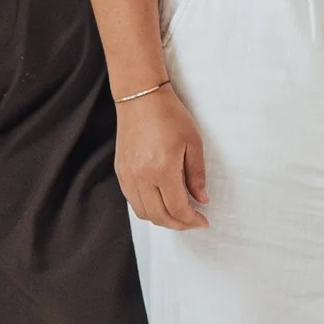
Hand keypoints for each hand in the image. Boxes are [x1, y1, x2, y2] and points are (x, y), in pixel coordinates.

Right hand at [115, 85, 208, 230]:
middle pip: (159, 216)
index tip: (203, 221)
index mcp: (162, 170)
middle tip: (193, 222)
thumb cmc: (170, 116)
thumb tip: (201, 200)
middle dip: (178, 224)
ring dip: (162, 219)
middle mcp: (141, 178)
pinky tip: (161, 202)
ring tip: (178, 214)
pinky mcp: (120, 172)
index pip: (177, 208)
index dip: (192, 220)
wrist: (141, 98)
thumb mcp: (193, 143)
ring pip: (143, 213)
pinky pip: (133, 201)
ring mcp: (128, 176)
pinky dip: (148, 208)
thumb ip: (197, 175)